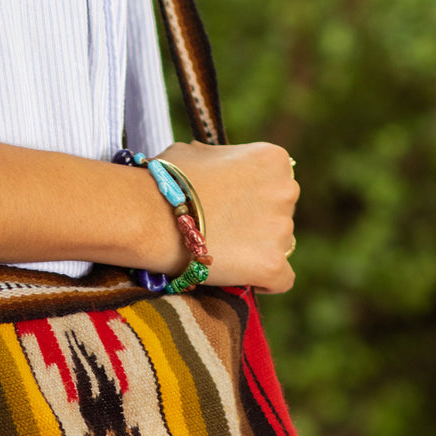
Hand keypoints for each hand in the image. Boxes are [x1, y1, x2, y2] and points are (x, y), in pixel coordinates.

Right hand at [159, 141, 298, 293]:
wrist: (150, 217)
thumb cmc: (165, 184)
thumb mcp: (194, 153)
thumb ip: (216, 159)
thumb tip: (210, 163)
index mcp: (271, 159)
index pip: (274, 182)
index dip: (249, 198)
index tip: (227, 209)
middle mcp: (285, 190)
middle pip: (281, 212)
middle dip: (256, 222)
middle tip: (222, 232)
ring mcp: (281, 229)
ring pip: (280, 244)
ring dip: (255, 249)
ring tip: (221, 254)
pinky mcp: (272, 264)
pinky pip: (282, 279)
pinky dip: (266, 281)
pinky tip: (247, 279)